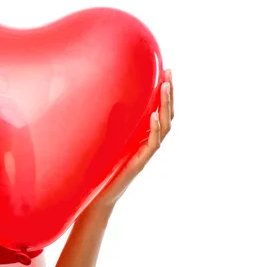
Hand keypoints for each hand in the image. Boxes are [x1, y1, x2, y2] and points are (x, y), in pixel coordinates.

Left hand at [87, 69, 174, 210]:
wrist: (97, 196)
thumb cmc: (98, 168)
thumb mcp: (103, 139)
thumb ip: (107, 122)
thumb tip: (96, 95)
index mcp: (141, 134)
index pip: (158, 109)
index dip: (163, 92)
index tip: (164, 70)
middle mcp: (147, 142)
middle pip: (166, 114)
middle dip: (169, 93)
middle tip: (170, 72)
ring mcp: (145, 152)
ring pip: (164, 127)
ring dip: (165, 106)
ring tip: (165, 87)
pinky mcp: (139, 163)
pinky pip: (152, 145)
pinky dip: (154, 129)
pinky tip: (154, 116)